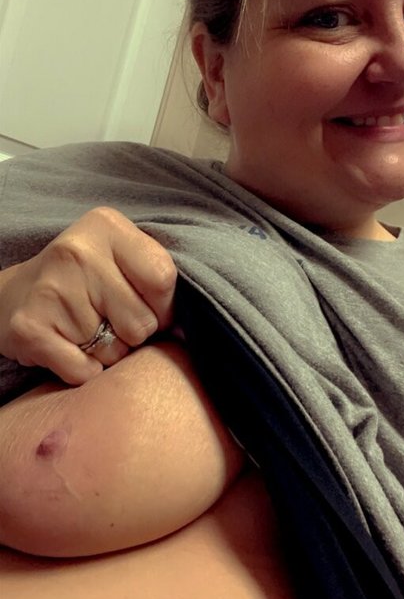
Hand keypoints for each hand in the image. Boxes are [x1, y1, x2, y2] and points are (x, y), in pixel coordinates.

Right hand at [0, 207, 176, 383]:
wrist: (12, 296)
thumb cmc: (84, 281)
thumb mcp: (120, 257)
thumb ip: (158, 280)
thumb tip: (189, 330)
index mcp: (106, 226)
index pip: (163, 278)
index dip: (164, 306)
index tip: (147, 306)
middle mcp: (76, 252)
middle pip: (143, 321)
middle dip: (133, 332)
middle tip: (106, 318)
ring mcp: (51, 289)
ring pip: (116, 352)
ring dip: (107, 353)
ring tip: (84, 329)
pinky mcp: (30, 328)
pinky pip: (86, 372)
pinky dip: (83, 371)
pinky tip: (67, 346)